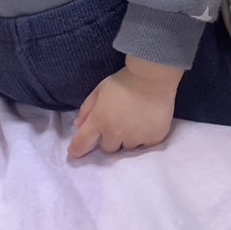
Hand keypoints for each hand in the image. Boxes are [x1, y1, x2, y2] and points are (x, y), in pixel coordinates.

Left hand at [69, 56, 183, 158]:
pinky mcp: (153, 138)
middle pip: (109, 148)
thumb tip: (79, 126)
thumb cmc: (124, 81)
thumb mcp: (99, 90)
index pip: (82, 144)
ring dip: (128, 138)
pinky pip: (146, 145)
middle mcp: (116, 133)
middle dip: (111, 139)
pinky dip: (145, 136)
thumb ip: (87, 109)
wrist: (153, 77)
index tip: (76, 152)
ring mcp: (136, 138)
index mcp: (99, 121)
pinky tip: (148, 122)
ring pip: (128, 147)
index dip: (77, 149)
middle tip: (119, 124)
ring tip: (136, 121)